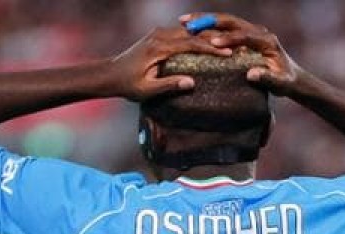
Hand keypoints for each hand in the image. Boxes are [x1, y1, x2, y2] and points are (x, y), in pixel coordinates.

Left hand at [108, 27, 231, 100]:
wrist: (110, 74)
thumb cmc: (127, 85)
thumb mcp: (147, 90)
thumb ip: (168, 85)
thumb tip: (191, 83)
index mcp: (158, 48)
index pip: (190, 45)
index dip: (211, 49)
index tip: (228, 54)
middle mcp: (159, 37)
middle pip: (192, 34)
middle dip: (214, 40)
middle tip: (234, 46)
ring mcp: (158, 34)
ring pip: (188, 32)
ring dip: (206, 37)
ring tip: (226, 44)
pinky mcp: (157, 36)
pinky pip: (181, 34)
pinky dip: (196, 38)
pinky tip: (207, 44)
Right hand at [182, 13, 305, 96]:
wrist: (292, 77)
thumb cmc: (286, 82)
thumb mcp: (280, 84)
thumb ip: (268, 79)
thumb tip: (251, 74)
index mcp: (267, 41)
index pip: (245, 35)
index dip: (229, 38)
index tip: (213, 42)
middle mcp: (258, 31)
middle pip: (231, 21)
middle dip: (209, 21)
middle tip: (188, 23)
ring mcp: (251, 31)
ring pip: (225, 21)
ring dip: (203, 20)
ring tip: (183, 22)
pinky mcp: (244, 34)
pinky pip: (223, 27)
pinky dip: (207, 26)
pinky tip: (190, 29)